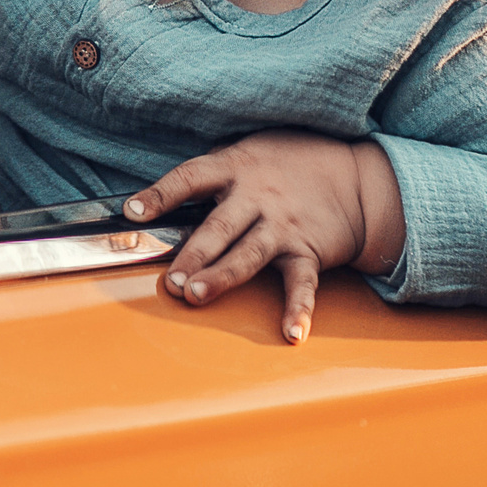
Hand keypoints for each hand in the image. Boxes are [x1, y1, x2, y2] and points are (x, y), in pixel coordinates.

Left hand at [125, 129, 405, 345]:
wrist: (353, 174)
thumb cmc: (284, 163)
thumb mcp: (246, 152)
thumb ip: (209, 176)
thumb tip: (152, 201)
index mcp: (234, 167)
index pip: (190, 178)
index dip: (161, 194)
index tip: (133, 212)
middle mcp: (257, 196)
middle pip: (219, 226)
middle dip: (193, 253)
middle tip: (169, 279)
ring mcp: (283, 225)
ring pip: (249, 253)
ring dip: (223, 276)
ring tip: (197, 295)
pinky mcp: (308, 249)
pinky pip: (302, 282)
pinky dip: (299, 308)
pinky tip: (291, 333)